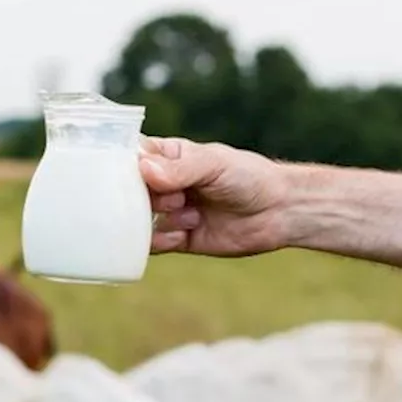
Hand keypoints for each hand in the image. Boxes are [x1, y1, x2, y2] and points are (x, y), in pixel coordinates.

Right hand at [138, 136, 290, 256]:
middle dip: (147, 198)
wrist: (278, 212)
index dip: (123, 167)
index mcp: (168, 157)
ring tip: (190, 215)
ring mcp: (170, 213)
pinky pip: (154, 244)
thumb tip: (145, 170)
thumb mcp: (214, 164)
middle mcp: (164, 185)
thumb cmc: (248, 176)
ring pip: (138, 221)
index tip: (134, 176)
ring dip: (159, 220)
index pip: (130, 158)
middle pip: (130, 193)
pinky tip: (184, 234)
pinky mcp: (178, 238)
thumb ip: (180, 168)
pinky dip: (163, 241)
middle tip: (175, 198)